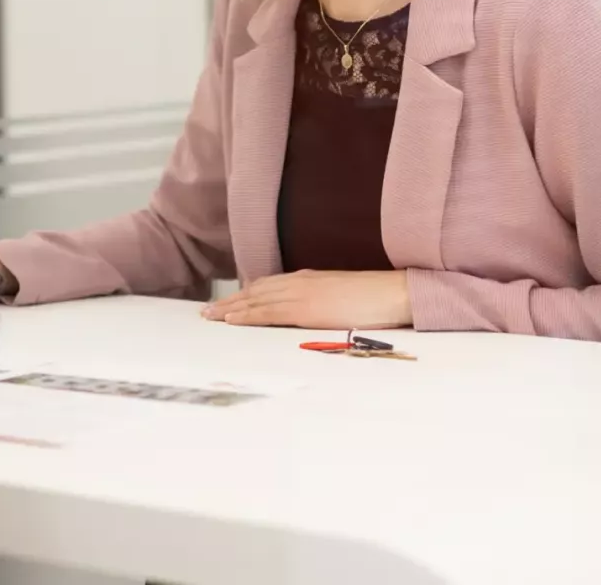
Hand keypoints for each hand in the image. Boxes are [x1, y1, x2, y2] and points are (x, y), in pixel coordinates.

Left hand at [201, 269, 411, 329]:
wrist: (394, 292)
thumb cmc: (374, 299)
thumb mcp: (341, 298)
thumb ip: (321, 302)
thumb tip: (309, 314)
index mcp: (308, 280)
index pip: (267, 286)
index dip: (245, 295)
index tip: (227, 303)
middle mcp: (300, 283)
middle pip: (255, 291)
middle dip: (230, 302)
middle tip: (206, 312)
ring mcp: (302, 294)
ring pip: (256, 300)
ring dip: (231, 309)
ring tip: (210, 317)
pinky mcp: (306, 308)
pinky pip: (269, 312)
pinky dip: (247, 315)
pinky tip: (232, 320)